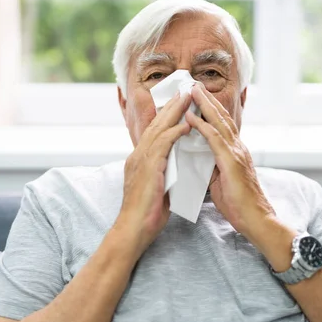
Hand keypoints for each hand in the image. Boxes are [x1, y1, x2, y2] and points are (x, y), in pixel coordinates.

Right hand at [115, 92, 191, 255]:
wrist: (133, 230)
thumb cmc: (146, 215)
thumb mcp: (157, 189)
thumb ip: (165, 174)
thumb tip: (177, 169)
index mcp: (140, 160)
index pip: (155, 132)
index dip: (167, 116)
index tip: (180, 104)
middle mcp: (138, 155)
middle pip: (157, 124)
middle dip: (172, 106)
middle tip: (185, 90)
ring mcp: (141, 160)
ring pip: (159, 129)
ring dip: (175, 112)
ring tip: (189, 98)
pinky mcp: (148, 168)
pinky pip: (163, 144)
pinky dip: (175, 132)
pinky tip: (187, 125)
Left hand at [185, 85, 272, 237]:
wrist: (256, 220)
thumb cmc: (240, 205)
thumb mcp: (221, 182)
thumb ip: (212, 167)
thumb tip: (199, 160)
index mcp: (236, 151)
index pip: (222, 125)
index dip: (211, 109)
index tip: (199, 96)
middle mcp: (238, 147)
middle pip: (221, 117)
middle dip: (207, 99)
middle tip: (194, 84)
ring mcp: (236, 152)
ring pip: (219, 122)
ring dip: (204, 104)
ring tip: (191, 91)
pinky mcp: (232, 162)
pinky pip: (214, 139)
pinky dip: (202, 125)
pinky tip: (191, 116)